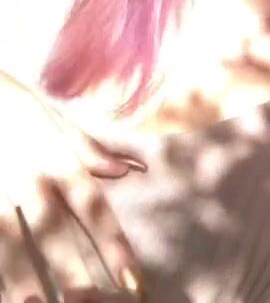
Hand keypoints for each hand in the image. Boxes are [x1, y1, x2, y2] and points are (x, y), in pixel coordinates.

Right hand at [0, 71, 145, 302]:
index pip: (94, 208)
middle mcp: (34, 178)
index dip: (114, 245)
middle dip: (71, 269)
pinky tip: (5, 296)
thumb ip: (93, 151)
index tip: (133, 281)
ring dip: (25, 278)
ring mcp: (1, 191)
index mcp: (60, 160)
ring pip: (13, 240)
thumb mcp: (60, 123)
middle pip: (55, 229)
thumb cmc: (20, 108)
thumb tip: (132, 169)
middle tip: (89, 301)